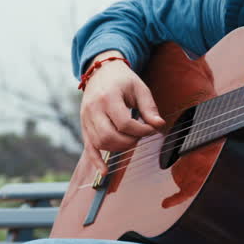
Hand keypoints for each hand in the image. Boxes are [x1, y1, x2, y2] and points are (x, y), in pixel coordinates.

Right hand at [79, 51, 165, 174]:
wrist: (102, 71)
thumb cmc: (123, 80)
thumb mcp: (140, 88)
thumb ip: (149, 108)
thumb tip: (159, 126)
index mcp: (108, 97)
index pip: (124, 123)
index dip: (141, 131)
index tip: (152, 129)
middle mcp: (93, 109)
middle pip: (109, 136)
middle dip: (129, 141)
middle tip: (140, 135)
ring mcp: (86, 118)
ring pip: (100, 143)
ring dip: (118, 148)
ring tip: (130, 139)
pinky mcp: (84, 125)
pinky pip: (88, 147)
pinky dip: (96, 161)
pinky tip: (104, 172)